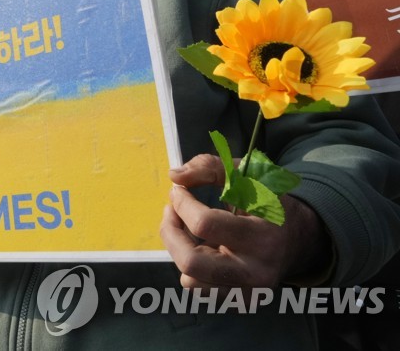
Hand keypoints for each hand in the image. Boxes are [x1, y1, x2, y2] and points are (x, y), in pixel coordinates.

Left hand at [160, 154, 330, 293]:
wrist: (299, 239)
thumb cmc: (269, 202)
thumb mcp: (248, 175)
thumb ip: (211, 167)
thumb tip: (174, 176)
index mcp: (263, 236)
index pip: (205, 224)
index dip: (182, 203)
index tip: (178, 190)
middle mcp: (256, 271)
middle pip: (190, 262)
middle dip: (171, 232)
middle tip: (170, 211)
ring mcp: (248, 292)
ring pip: (190, 280)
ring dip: (179, 248)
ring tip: (186, 228)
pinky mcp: (239, 301)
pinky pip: (198, 287)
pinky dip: (191, 263)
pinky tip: (202, 246)